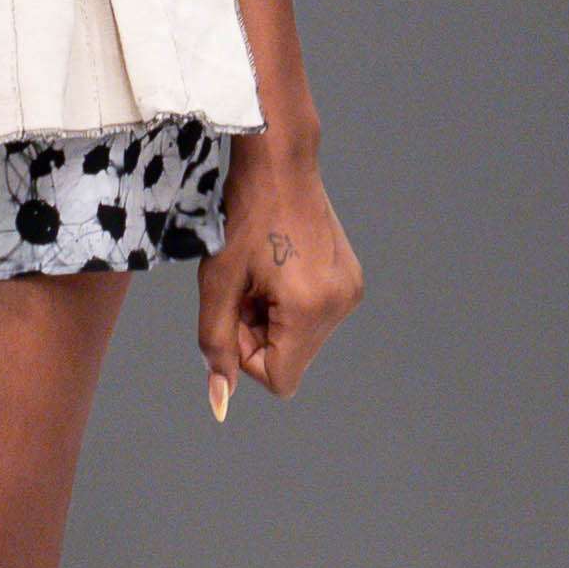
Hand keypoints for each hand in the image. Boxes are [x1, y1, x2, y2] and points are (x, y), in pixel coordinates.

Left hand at [199, 135, 362, 413]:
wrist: (281, 164)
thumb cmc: (244, 217)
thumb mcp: (218, 283)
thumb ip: (216, 344)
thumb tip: (220, 403)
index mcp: (310, 309)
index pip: (279, 380)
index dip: (247, 356)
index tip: (236, 311)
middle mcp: (341, 306)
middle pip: (291, 360)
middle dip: (259, 335)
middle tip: (244, 287)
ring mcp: (351, 292)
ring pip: (302, 341)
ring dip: (274, 320)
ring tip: (262, 275)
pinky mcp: (352, 280)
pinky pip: (316, 318)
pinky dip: (291, 306)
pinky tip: (280, 269)